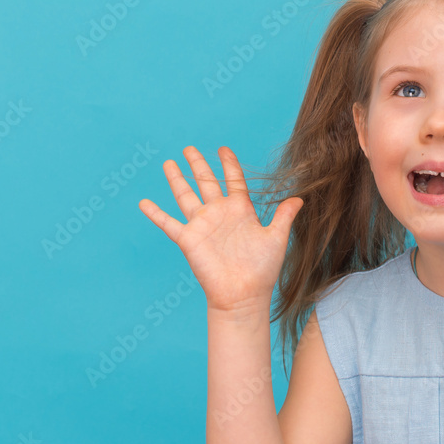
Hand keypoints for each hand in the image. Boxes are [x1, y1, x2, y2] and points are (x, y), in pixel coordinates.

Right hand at [139, 146, 302, 314]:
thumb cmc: (262, 269)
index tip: (223, 148)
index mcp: (240, 210)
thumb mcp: (276, 237)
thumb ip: (284, 216)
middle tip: (189, 148)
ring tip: (169, 163)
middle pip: (206, 181)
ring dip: (176, 179)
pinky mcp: (188, 239)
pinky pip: (168, 223)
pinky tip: (143, 202)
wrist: (244, 295)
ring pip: (185, 195)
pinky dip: (155, 213)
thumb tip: (300, 198)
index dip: (228, 163)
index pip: (233, 180)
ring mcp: (202, 225)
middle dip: (198, 164)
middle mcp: (219, 213)